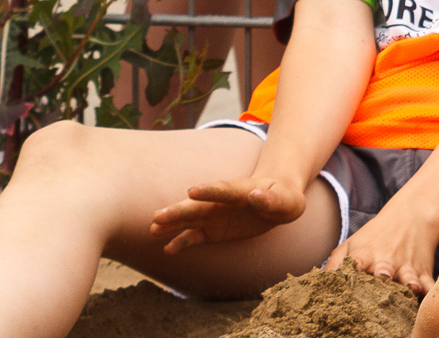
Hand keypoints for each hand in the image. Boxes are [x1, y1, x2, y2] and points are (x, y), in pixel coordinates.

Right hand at [150, 175, 306, 253]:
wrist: (277, 200)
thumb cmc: (283, 198)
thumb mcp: (285, 200)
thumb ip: (270, 200)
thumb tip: (255, 195)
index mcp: (240, 191)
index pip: (222, 190)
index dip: (208, 190)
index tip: (192, 191)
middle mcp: (221, 202)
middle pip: (197, 206)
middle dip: (178, 211)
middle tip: (156, 217)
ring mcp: (215, 215)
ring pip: (190, 220)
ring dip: (172, 224)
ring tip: (153, 229)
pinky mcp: (213, 230)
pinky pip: (194, 236)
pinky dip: (181, 242)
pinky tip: (167, 249)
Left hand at [325, 207, 438, 293]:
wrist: (411, 216)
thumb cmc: (376, 235)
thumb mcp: (352, 244)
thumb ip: (335, 263)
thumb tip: (316, 284)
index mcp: (364, 255)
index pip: (353, 264)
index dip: (349, 273)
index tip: (343, 286)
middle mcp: (385, 261)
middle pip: (382, 272)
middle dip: (381, 276)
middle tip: (381, 278)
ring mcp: (406, 266)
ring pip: (408, 277)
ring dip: (408, 282)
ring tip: (411, 286)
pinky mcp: (423, 270)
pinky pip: (429, 282)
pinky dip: (431, 289)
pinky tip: (432, 293)